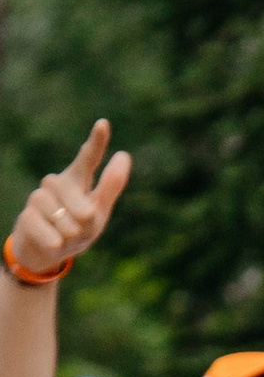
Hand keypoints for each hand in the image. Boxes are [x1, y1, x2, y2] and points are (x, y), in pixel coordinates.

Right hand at [9, 120, 129, 278]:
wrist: (46, 252)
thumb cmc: (77, 230)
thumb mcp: (98, 213)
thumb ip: (110, 187)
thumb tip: (124, 154)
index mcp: (77, 180)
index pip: (88, 159)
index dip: (96, 143)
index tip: (103, 124)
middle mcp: (56, 183)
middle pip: (81, 204)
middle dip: (84, 223)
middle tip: (80, 227)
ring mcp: (38, 197)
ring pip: (64, 219)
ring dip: (70, 233)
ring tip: (64, 234)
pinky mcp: (26, 215)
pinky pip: (49, 233)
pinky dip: (55, 242)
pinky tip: (53, 242)